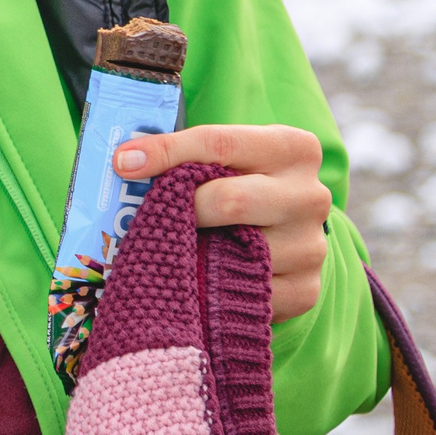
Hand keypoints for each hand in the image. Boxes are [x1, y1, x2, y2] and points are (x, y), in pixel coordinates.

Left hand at [113, 124, 332, 320]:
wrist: (287, 230)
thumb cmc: (240, 183)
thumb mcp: (224, 157)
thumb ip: (185, 153)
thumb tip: (125, 162)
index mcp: (292, 148)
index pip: (219, 144)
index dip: (167, 151)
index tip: (123, 163)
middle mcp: (310, 195)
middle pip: (230, 200)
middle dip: (182, 207)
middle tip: (151, 214)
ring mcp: (311, 245)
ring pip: (234, 250)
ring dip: (196, 252)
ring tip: (177, 246)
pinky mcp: (305, 289)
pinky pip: (244, 290)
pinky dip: (214, 285)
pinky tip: (198, 276)